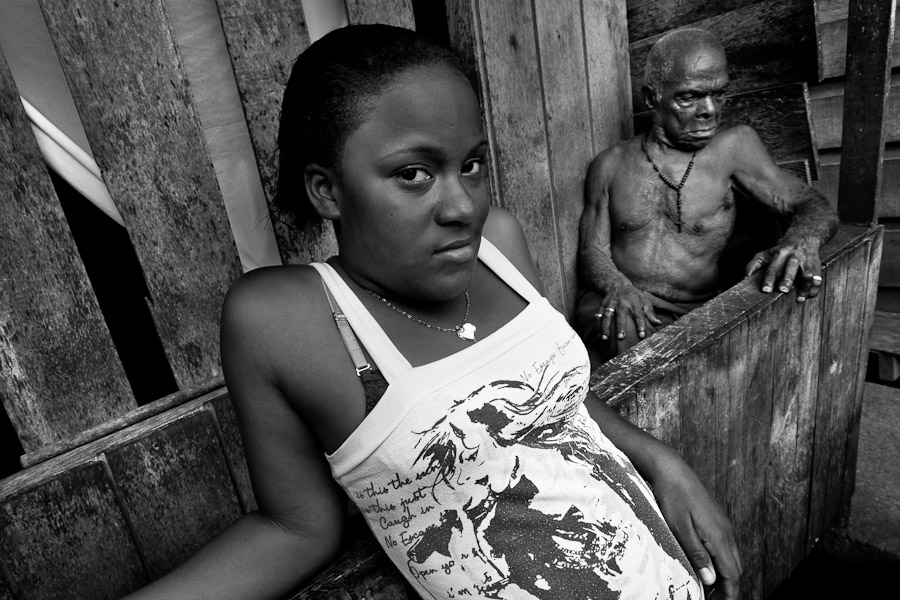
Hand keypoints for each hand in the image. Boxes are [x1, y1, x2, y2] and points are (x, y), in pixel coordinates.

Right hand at [596, 283, 662, 340]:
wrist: (618, 284)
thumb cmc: (634, 296)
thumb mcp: (644, 300)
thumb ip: (650, 312)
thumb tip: (658, 323)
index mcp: (634, 301)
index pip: (638, 313)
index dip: (641, 324)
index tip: (642, 335)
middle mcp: (622, 302)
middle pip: (621, 314)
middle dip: (620, 326)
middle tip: (620, 337)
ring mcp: (611, 303)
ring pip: (607, 315)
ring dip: (605, 326)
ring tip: (604, 338)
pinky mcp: (603, 305)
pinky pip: (599, 315)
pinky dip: (597, 325)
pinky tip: (598, 335)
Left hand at [651, 457, 742, 599]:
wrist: (672, 469)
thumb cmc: (672, 496)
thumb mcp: (679, 528)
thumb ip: (697, 554)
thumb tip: (712, 580)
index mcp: (719, 536)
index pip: (733, 575)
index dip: (729, 594)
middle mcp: (727, 532)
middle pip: (736, 569)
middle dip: (727, 588)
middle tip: (708, 599)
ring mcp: (724, 525)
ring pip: (732, 558)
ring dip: (723, 575)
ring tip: (705, 587)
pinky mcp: (717, 521)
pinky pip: (725, 547)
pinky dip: (720, 561)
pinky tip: (704, 564)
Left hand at [744, 237, 823, 301]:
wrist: (803, 238)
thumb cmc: (780, 251)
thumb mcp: (765, 254)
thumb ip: (754, 265)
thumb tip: (745, 277)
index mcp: (780, 254)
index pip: (773, 267)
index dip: (769, 279)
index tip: (765, 290)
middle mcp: (794, 256)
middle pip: (791, 268)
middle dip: (787, 279)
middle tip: (783, 290)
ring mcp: (807, 261)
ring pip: (808, 273)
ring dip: (804, 286)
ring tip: (799, 298)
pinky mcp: (817, 266)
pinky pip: (818, 278)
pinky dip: (815, 288)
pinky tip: (809, 296)